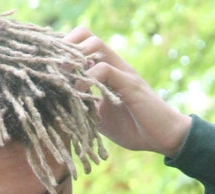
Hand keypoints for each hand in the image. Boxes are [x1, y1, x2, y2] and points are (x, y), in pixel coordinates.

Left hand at [66, 27, 191, 158]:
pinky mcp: (130, 85)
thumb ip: (85, 108)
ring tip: (65, 76)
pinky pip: (105, 70)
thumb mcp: (102, 118)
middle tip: (54, 69)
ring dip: (76, 58)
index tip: (50, 67)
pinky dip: (88, 79)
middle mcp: (115, 65)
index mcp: (107, 70)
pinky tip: (79, 94)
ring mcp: (123, 72)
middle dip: (66, 47)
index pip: (83, 44)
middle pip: (87, 35)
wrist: (164, 137)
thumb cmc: (135, 128)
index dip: (64, 50)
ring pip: (95, 45)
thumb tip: (62, 107)